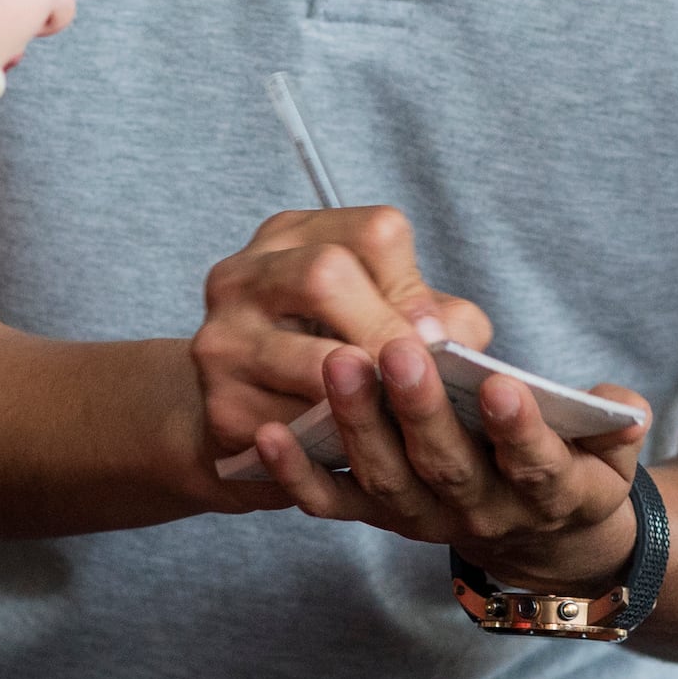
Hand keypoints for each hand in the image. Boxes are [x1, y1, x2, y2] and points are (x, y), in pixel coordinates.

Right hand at [191, 204, 488, 497]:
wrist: (247, 428)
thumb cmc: (329, 359)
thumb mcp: (378, 319)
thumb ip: (430, 317)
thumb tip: (455, 341)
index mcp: (291, 237)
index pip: (373, 233)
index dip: (414, 288)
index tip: (431, 337)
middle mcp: (243, 275)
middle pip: (327, 277)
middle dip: (388, 335)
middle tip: (415, 380)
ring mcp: (222, 339)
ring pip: (314, 362)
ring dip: (370, 397)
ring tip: (394, 417)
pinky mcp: (222, 406)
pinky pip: (297, 427)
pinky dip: (337, 440)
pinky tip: (353, 446)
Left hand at [244, 321, 650, 588]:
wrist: (537, 541)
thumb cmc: (572, 468)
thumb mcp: (611, 454)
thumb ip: (616, 427)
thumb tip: (620, 408)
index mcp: (547, 495)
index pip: (536, 467)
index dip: (520, 431)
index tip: (501, 385)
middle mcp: (481, 516)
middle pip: (447, 470)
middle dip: (421, 411)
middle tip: (400, 351)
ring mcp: (423, 519)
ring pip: (385, 481)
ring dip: (357, 426)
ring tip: (336, 365)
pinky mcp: (377, 514)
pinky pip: (331, 502)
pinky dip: (295, 475)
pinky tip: (264, 433)